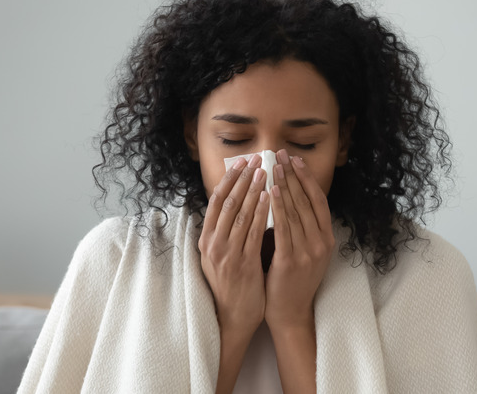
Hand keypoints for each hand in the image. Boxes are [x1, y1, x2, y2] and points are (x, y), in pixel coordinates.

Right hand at [199, 153, 270, 336]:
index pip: (216, 201)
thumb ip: (225, 232)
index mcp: (206, 239)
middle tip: (256, 159)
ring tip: (265, 172)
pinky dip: (261, 212)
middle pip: (227, 202)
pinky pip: (252, 232)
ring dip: (253, 190)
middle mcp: (212, 244)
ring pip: (240, 213)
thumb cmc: (231, 285)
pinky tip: (270, 198)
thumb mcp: (220, 255)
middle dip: (242, 178)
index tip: (241, 162)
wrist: (232, 317)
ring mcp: (226, 254)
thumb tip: (236, 203)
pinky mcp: (242, 263)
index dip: (229, 179)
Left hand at [265, 149, 335, 330]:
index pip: (318, 200)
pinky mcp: (292, 261)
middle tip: (280, 155)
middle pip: (306, 201)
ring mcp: (308, 252)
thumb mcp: (304, 249)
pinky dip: (277, 208)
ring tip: (273, 167)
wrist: (290, 311)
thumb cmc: (291, 279)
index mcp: (326, 238)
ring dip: (284, 185)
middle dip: (292, 175)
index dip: (306, 178)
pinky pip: (284, 228)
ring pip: (296, 211)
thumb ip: (299, 226)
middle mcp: (321, 242)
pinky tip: (270, 192)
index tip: (294, 159)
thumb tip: (285, 194)